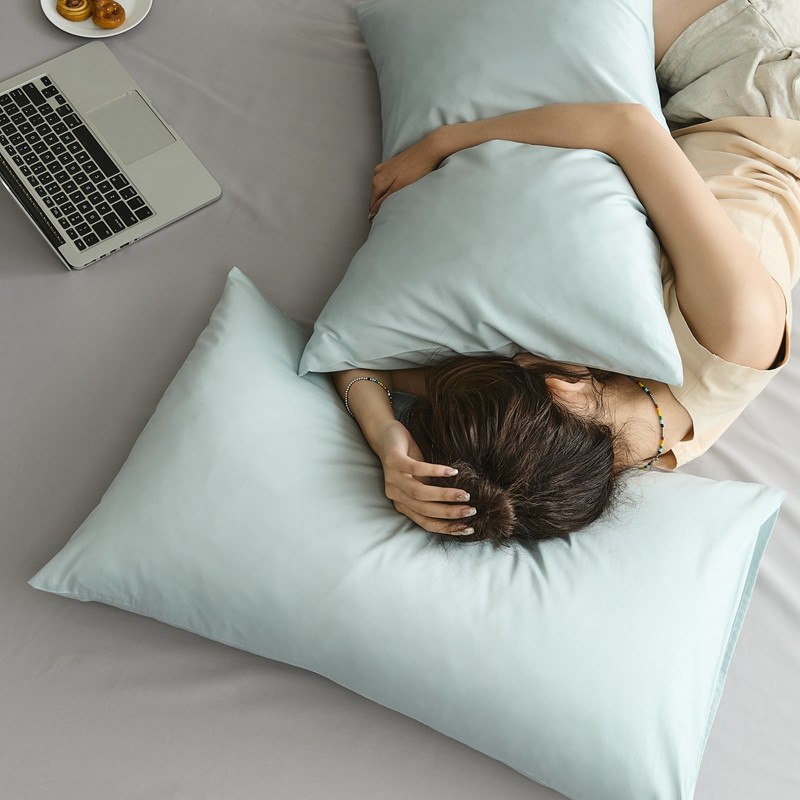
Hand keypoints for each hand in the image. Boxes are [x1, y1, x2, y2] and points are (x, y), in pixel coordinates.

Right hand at [369, 131, 444, 220]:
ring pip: (383, 189)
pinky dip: (393, 188)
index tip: (386, 222)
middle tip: (395, 214)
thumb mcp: (399, 189)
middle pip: (376, 196)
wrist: (430, 149)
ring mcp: (385, 167)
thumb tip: (372, 213)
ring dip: (388, 197)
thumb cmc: (417, 169)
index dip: (378, 215)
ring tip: (401, 202)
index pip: (373, 205)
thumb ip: (384, 201)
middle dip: (383, 206)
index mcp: (377, 181)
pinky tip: (403, 189)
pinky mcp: (393, 164)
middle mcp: (378, 173)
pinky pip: (389, 181)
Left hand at [376, 420, 475, 534]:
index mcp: (403, 503)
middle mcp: (395, 495)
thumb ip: (434, 491)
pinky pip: (415, 468)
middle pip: (424, 510)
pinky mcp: (393, 461)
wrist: (385, 435)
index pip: (426, 522)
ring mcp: (392, 478)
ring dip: (444, 495)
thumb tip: (462, 503)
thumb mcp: (422, 479)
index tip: (468, 528)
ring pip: (419, 493)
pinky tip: (452, 471)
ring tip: (464, 494)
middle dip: (450, 513)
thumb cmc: (408, 458)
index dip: (447, 528)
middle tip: (471, 511)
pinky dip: (435, 471)